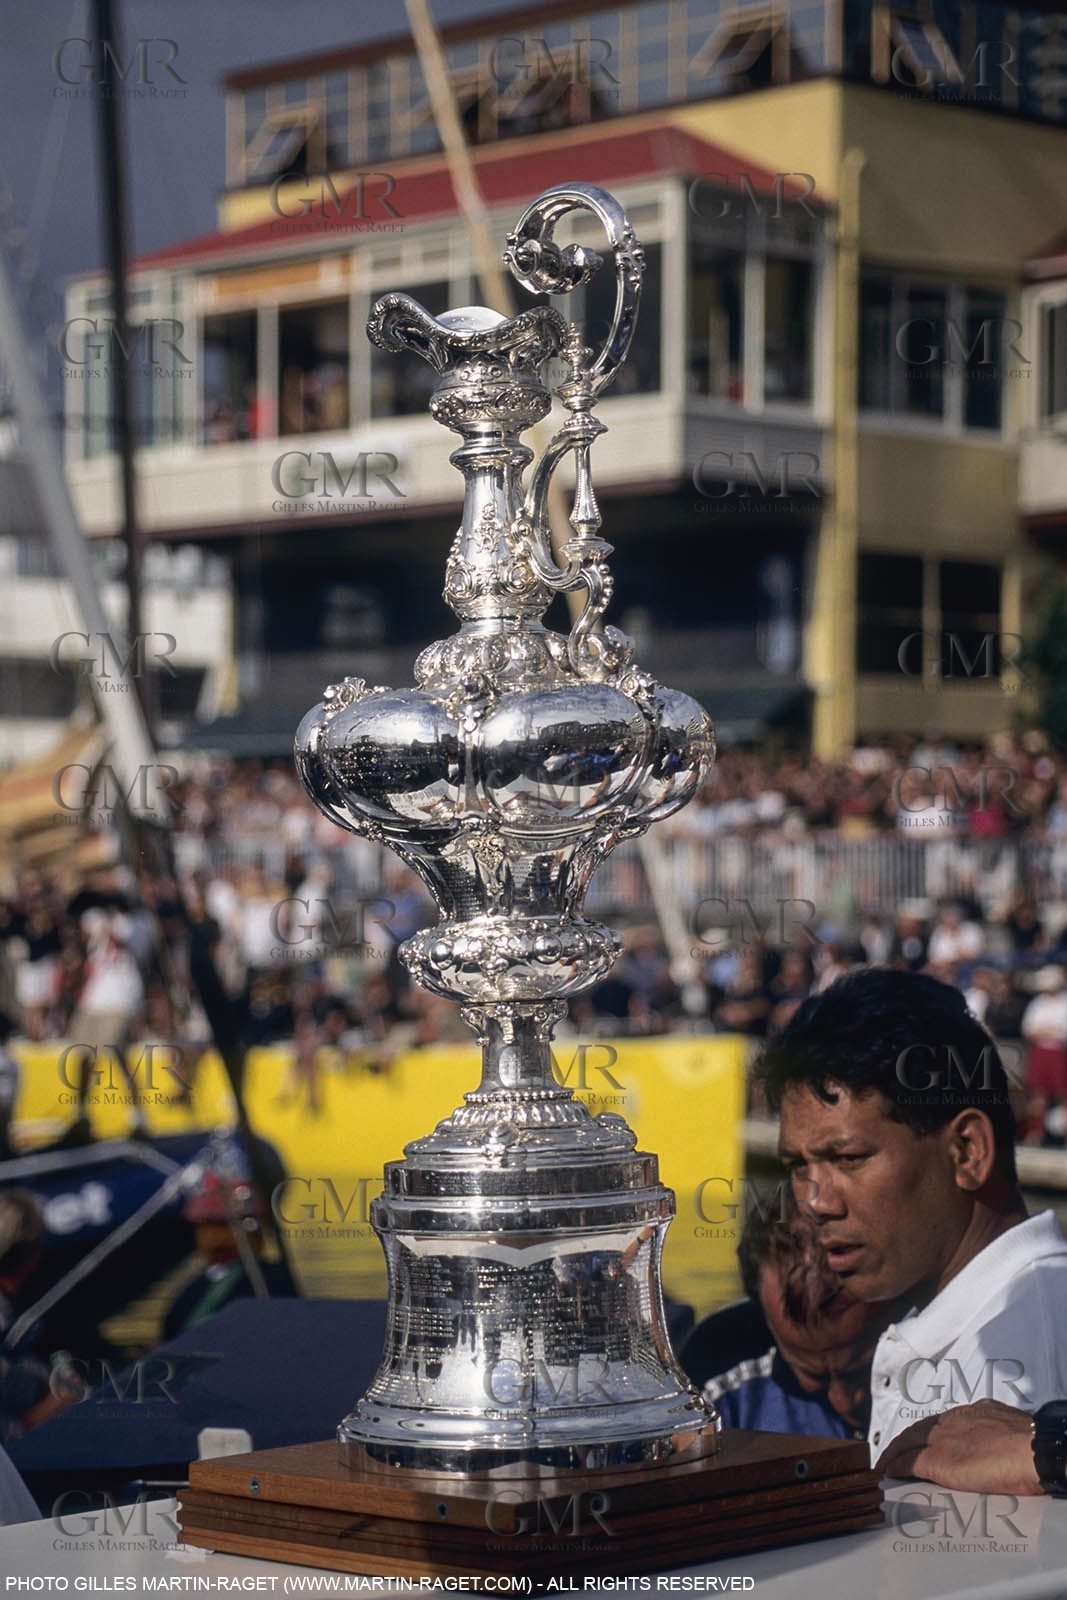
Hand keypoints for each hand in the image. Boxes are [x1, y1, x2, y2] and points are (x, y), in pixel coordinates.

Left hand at [877, 1400, 1042, 1494]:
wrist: (1031, 1451)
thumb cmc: (1032, 1445)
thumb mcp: (1010, 1426)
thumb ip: (996, 1429)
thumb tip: (1000, 1439)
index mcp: (972, 1412)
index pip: (941, 1421)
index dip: (928, 1432)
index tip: (921, 1440)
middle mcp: (952, 1420)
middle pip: (918, 1428)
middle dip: (905, 1440)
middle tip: (894, 1452)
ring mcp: (941, 1439)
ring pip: (907, 1441)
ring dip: (895, 1452)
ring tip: (885, 1463)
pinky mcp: (936, 1459)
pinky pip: (907, 1462)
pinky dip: (894, 1467)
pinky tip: (887, 1473)